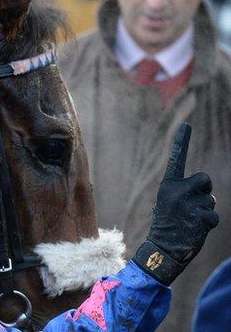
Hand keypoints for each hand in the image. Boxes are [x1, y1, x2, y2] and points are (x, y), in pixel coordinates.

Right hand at [133, 123, 218, 285]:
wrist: (161, 250)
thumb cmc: (167, 227)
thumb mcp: (170, 205)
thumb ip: (186, 194)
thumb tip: (209, 193)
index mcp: (167, 186)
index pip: (176, 159)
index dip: (182, 141)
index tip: (186, 124)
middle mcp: (177, 191)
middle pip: (204, 180)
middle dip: (203, 191)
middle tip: (190, 207)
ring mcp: (190, 204)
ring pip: (211, 200)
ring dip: (205, 212)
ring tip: (189, 223)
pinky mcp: (202, 217)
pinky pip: (214, 216)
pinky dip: (208, 225)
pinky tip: (194, 230)